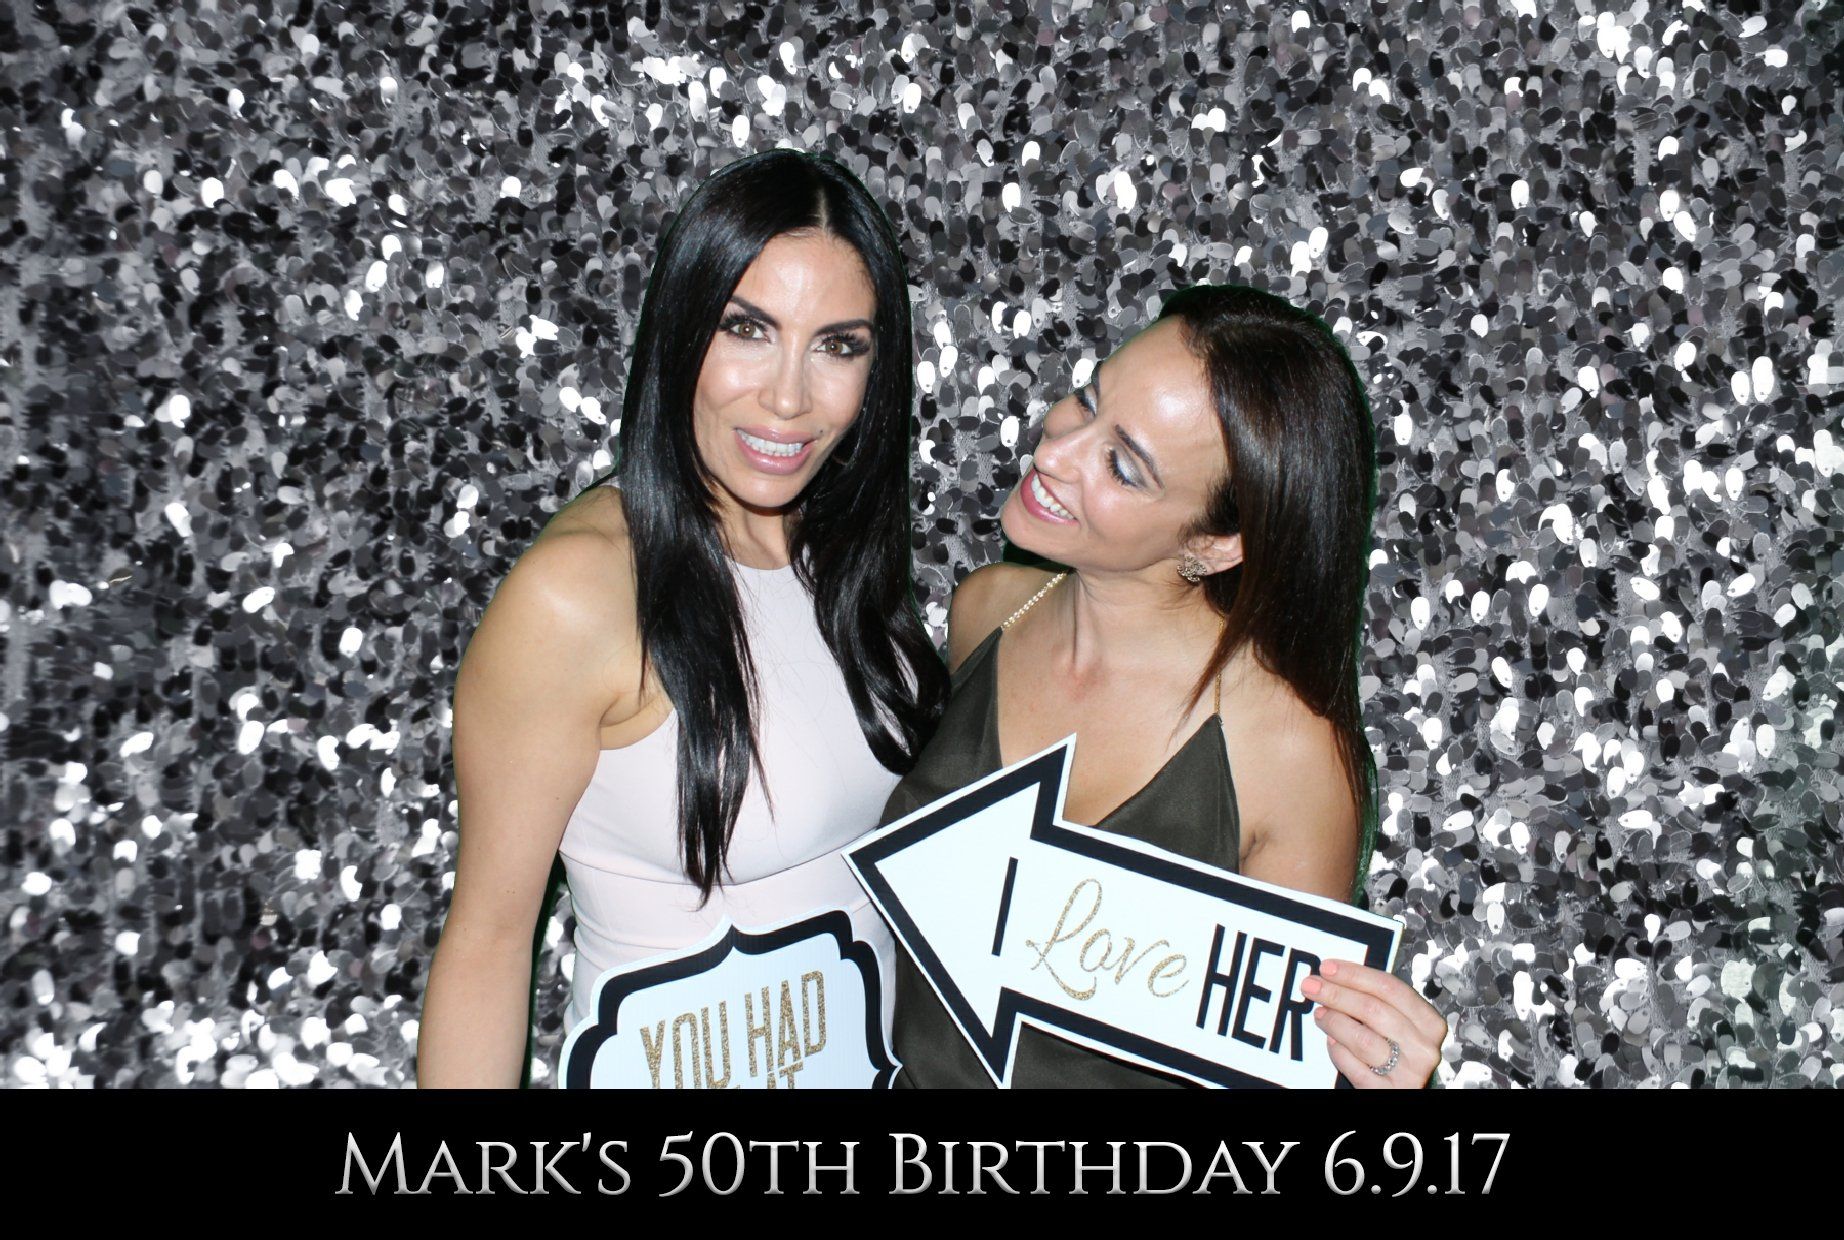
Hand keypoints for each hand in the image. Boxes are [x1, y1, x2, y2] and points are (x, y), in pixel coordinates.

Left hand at [1301, 959, 1446, 1088]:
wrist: (1406, 1092)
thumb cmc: (1400, 1053)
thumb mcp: (1400, 1025)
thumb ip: (1378, 1002)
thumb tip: (1336, 977)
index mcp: (1429, 1023)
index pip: (1390, 988)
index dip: (1355, 974)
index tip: (1328, 967)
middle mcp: (1422, 1048)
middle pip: (1373, 1010)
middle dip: (1337, 994)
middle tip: (1312, 986)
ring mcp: (1407, 1072)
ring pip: (1362, 1039)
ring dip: (1334, 1022)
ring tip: (1320, 1014)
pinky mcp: (1387, 1091)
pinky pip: (1354, 1067)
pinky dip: (1338, 1051)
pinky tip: (1330, 1041)